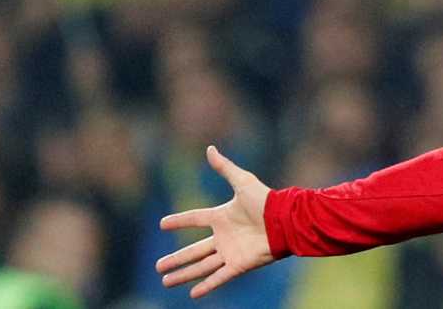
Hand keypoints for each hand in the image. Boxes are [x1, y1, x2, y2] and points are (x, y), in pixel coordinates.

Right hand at [156, 145, 274, 297]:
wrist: (284, 220)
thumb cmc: (265, 200)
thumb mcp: (242, 181)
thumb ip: (225, 167)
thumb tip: (210, 148)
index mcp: (222, 216)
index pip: (195, 219)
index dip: (179, 221)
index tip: (162, 224)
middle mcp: (223, 236)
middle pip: (194, 250)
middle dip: (176, 259)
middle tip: (158, 266)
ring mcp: (230, 252)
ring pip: (201, 266)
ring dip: (184, 274)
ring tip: (166, 281)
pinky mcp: (239, 265)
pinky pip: (219, 277)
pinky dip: (207, 285)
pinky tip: (193, 294)